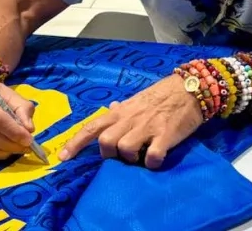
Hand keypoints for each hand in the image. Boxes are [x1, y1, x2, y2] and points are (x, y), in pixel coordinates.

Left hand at [58, 74, 203, 168]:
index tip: (62, 158)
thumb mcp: (136, 100)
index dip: (75, 143)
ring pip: (125, 149)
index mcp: (120, 112)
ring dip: (131, 159)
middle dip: (109, 155)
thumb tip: (109, 110)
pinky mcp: (166, 135)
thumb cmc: (161, 95)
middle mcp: (130, 119)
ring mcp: (148, 127)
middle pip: (105, 142)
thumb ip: (122, 109)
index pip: (91, 127)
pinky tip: (157, 158)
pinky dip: (152, 163)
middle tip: (121, 156)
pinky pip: (153, 156)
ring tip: (141, 156)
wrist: (189, 88)